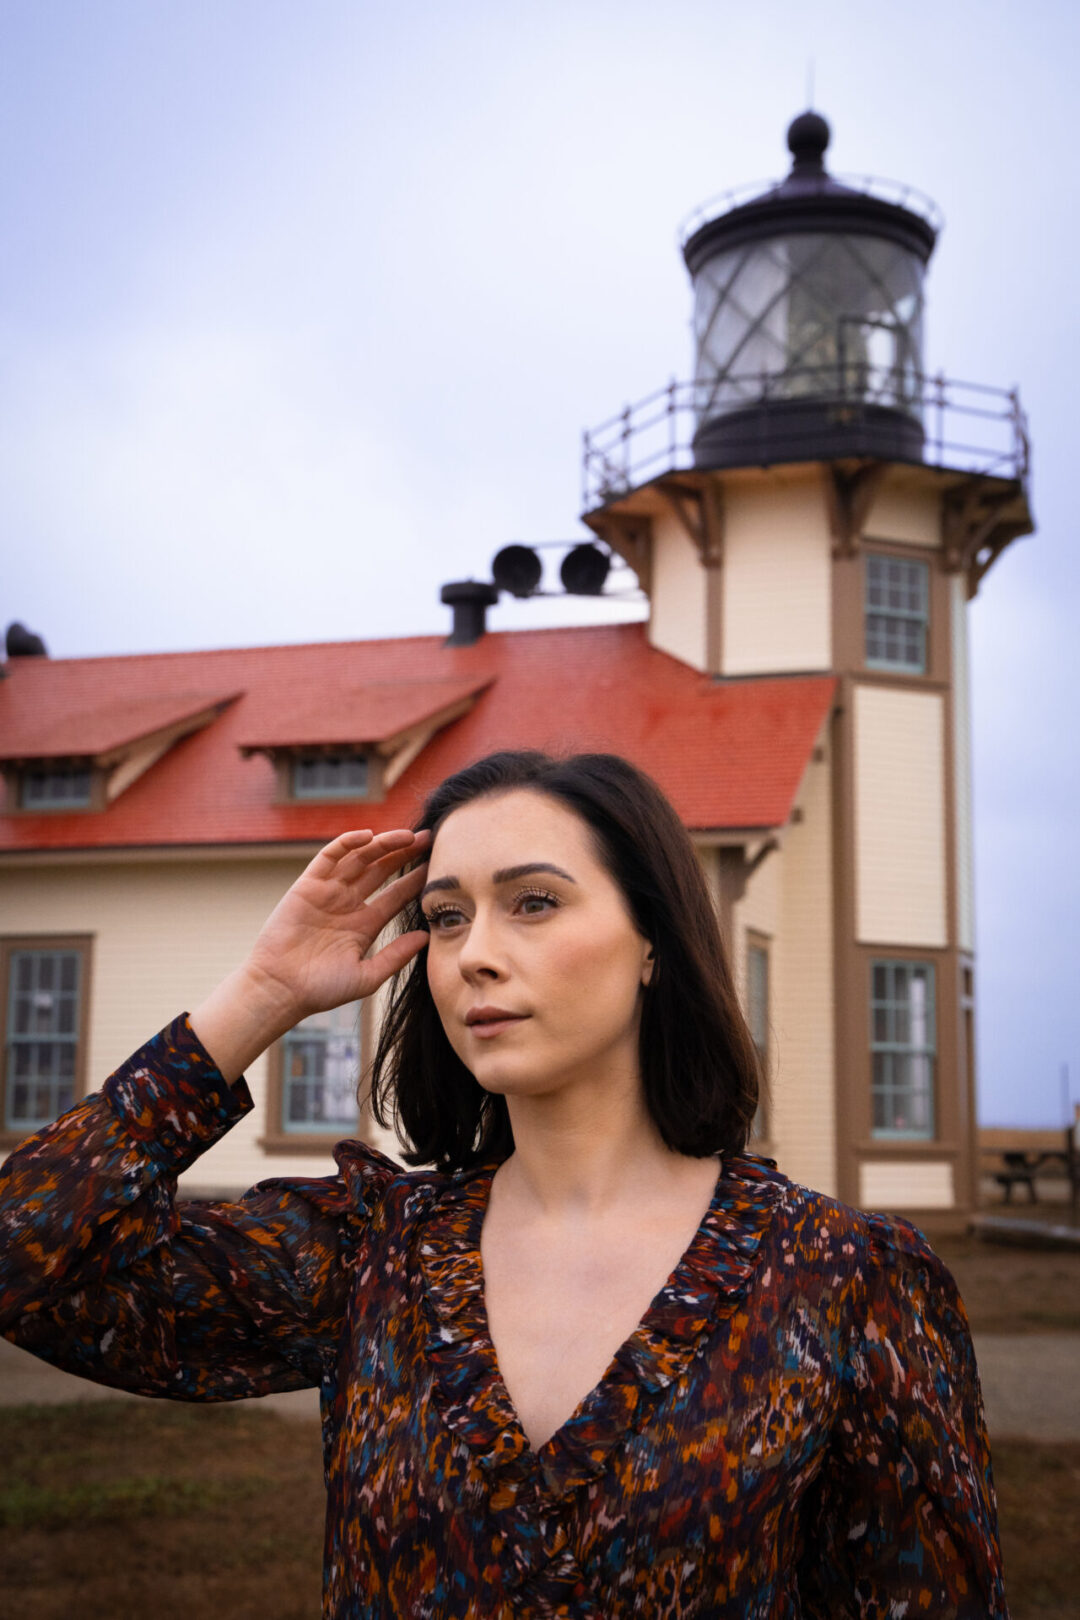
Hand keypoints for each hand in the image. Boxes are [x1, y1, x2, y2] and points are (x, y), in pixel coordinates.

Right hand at [245, 827, 430, 1019]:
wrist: (281, 989)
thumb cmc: (321, 990)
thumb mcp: (367, 976)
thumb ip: (396, 956)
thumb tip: (426, 937)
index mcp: (364, 924)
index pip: (396, 895)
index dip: (415, 879)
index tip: (438, 864)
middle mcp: (348, 904)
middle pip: (381, 870)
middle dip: (404, 853)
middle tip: (430, 838)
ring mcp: (328, 893)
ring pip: (359, 858)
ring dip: (382, 844)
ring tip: (407, 835)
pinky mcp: (307, 886)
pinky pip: (329, 857)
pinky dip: (347, 843)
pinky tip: (368, 835)